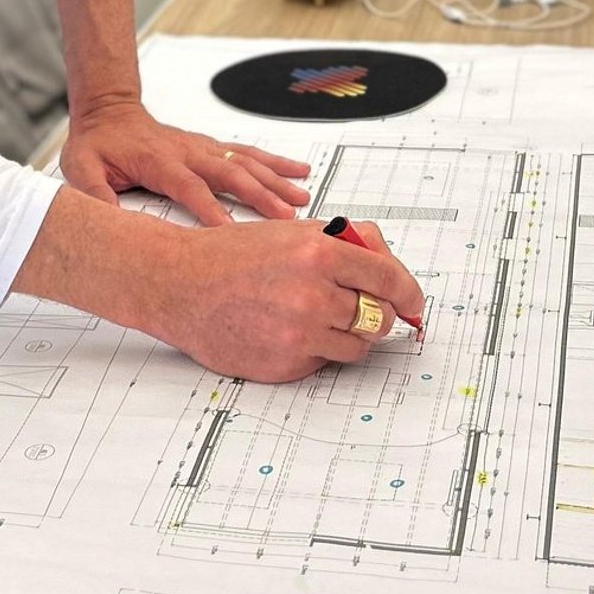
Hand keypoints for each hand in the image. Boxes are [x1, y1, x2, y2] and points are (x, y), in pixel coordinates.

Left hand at [59, 94, 310, 225]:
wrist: (108, 110)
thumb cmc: (97, 142)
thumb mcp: (80, 167)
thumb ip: (93, 193)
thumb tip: (106, 222)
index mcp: (159, 161)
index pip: (189, 187)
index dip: (210, 210)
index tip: (231, 234)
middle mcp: (187, 151)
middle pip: (229, 174)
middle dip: (259, 196)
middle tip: (285, 219)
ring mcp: (201, 147)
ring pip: (245, 162)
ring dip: (274, 180)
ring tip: (301, 198)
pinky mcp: (209, 146)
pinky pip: (246, 153)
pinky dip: (273, 161)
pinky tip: (297, 171)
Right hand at [157, 216, 425, 381]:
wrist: (179, 284)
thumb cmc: (230, 256)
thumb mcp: (290, 231)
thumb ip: (342, 244)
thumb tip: (386, 264)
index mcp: (319, 251)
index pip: (389, 277)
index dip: (409, 293)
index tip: (414, 303)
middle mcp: (313, 292)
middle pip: (379, 316)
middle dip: (376, 313)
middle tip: (360, 308)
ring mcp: (300, 331)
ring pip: (358, 344)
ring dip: (348, 334)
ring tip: (314, 316)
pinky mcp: (286, 362)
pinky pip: (325, 362)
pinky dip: (316, 350)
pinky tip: (287, 331)